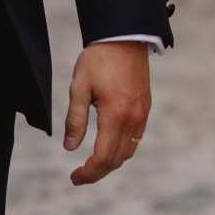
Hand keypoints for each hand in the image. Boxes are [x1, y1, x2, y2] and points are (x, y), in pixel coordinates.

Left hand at [63, 40, 151, 185]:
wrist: (124, 37)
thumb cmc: (98, 59)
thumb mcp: (79, 87)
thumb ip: (75, 119)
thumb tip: (69, 148)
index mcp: (115, 115)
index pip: (103, 157)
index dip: (88, 173)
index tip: (74, 177)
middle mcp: (132, 119)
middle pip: (117, 160)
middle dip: (98, 172)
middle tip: (78, 175)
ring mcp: (142, 115)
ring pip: (128, 152)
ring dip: (110, 162)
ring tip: (91, 164)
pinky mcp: (145, 108)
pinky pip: (135, 139)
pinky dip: (121, 149)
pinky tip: (108, 146)